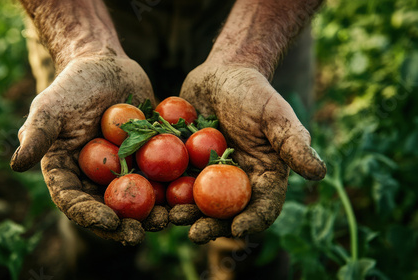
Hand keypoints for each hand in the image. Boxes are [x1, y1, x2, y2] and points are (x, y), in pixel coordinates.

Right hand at [10, 55, 167, 244]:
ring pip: (138, 198)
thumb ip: (36, 134)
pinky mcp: (148, 158)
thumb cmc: (73, 84)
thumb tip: (17, 164)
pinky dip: (173, 187)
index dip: (90, 215)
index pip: (74, 201)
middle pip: (109, 207)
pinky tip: (187, 194)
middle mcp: (95, 177)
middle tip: (141, 232)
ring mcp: (124, 170)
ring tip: (169, 219)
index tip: (109, 221)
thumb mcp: (50, 106)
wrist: (106, 64)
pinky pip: (161, 176)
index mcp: (68, 172)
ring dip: (153, 213)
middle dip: (125, 224)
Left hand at [170, 62, 325, 243]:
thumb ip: (293, 142)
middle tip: (194, 232)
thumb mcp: (275, 113)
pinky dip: (164, 191)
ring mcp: (208, 174)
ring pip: (197, 202)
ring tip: (169, 217)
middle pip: (226, 211)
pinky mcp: (185, 164)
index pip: (262, 206)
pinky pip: (174, 181)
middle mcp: (236, 181)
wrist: (221, 73)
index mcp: (263, 175)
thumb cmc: (254, 91)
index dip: (253, 221)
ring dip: (185, 213)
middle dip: (212, 225)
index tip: (237, 230)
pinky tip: (151, 196)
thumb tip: (319, 173)